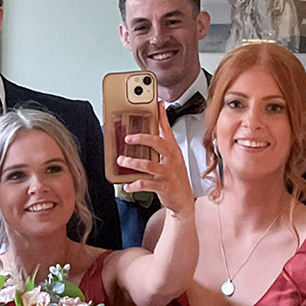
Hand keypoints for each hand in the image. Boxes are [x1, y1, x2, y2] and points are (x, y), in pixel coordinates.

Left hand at [117, 101, 195, 218]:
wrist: (184, 201)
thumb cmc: (175, 178)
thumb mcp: (172, 159)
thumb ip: (161, 146)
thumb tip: (146, 136)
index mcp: (173, 150)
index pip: (167, 129)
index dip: (162, 115)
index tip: (157, 103)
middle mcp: (172, 159)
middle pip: (157, 143)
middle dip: (141, 138)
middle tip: (128, 138)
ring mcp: (168, 173)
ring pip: (149, 164)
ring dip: (133, 162)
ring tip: (121, 160)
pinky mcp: (164, 186)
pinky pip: (146, 184)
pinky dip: (134, 185)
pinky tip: (127, 185)